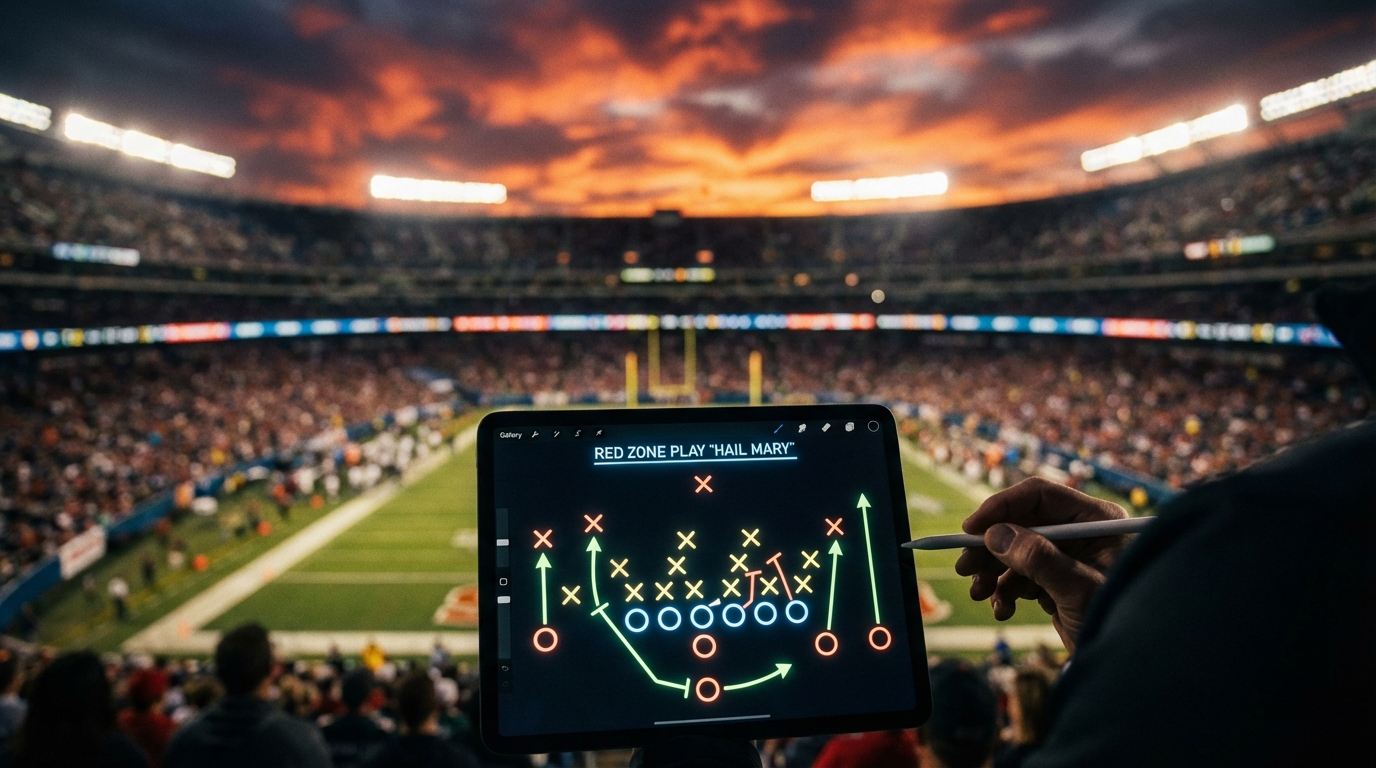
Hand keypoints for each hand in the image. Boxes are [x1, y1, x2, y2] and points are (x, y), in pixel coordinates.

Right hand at [955, 477, 1131, 652]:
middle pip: (1021, 524)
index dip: (1002, 507)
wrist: (1129, 664)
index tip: (971, 529)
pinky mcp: (1057, 580)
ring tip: (979, 593)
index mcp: (1096, 520)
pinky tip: (1002, 609)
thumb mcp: (1078, 589)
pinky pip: (1020, 576)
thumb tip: (994, 535)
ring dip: (993, 573)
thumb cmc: (1118, 619)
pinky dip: (1006, 591)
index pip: (1040, 496)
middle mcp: (1081, 532)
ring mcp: (1068, 557)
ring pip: (1015, 552)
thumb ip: (1037, 559)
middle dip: (991, 548)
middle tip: (964, 567)